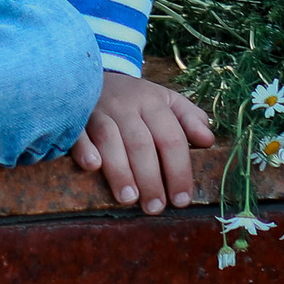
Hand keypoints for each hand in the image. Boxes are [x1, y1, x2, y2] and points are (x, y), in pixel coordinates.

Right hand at [74, 72, 214, 212]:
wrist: (94, 75)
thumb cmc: (135, 98)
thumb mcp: (165, 100)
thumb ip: (189, 118)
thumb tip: (208, 140)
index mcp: (152, 102)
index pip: (171, 138)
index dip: (178, 170)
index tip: (181, 199)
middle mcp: (126, 105)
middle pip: (141, 143)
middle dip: (150, 178)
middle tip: (155, 208)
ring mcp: (98, 110)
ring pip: (110, 139)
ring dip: (120, 170)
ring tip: (129, 198)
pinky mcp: (74, 116)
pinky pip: (77, 131)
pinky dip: (84, 148)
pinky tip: (92, 166)